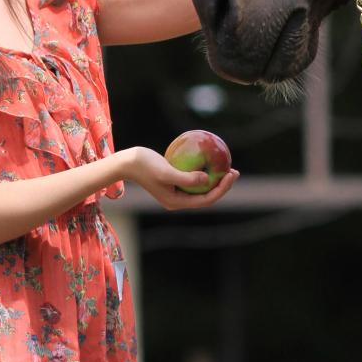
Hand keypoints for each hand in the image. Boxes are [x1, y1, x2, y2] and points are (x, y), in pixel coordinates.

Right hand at [118, 146, 239, 209]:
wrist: (127, 163)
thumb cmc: (144, 165)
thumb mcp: (166, 171)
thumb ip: (185, 178)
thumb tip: (207, 179)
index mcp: (177, 202)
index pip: (206, 199)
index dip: (222, 189)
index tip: (231, 174)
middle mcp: (178, 200)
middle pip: (206, 196)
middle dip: (222, 185)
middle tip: (234, 170)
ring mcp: (175, 192)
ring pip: (200, 188)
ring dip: (215, 179)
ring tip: (226, 167)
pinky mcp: (173, 182)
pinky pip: (193, 179)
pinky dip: (203, 172)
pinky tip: (209, 159)